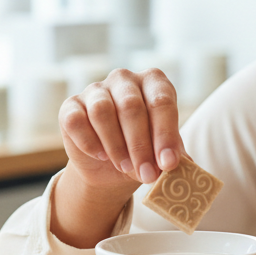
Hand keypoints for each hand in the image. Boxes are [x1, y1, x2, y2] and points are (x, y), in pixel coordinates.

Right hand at [59, 67, 183, 189]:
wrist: (110, 167)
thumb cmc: (144, 151)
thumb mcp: (163, 151)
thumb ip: (174, 153)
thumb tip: (184, 164)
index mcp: (154, 82)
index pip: (161, 101)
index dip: (165, 134)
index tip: (168, 164)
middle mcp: (124, 79)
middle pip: (131, 106)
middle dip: (141, 145)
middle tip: (147, 175)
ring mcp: (95, 90)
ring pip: (102, 111)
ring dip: (116, 145)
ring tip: (126, 168)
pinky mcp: (71, 106)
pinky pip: (76, 121)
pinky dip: (89, 143)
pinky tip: (101, 156)